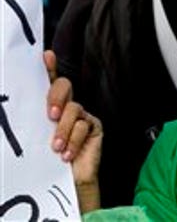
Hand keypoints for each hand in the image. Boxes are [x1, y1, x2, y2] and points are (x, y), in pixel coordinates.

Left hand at [44, 51, 102, 212]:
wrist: (68, 182)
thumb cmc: (48, 160)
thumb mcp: (37, 137)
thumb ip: (35, 120)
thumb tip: (19, 108)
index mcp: (51, 106)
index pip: (49, 82)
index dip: (49, 67)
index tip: (45, 56)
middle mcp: (67, 106)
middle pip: (65, 86)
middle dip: (56, 97)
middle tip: (49, 115)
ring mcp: (82, 115)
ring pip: (74, 109)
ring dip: (62, 130)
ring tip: (55, 148)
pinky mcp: (94, 126)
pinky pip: (84, 125)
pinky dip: (74, 141)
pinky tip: (67, 154)